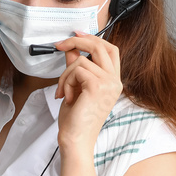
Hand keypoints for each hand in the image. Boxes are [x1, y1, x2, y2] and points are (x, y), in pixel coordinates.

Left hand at [53, 31, 123, 154]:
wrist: (76, 140)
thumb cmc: (76, 120)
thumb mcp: (75, 87)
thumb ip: (76, 67)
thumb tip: (71, 49)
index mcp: (113, 81)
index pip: (110, 50)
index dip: (93, 38)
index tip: (75, 35)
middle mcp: (115, 81)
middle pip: (101, 46)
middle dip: (78, 41)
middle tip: (60, 45)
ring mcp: (109, 83)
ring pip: (82, 60)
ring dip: (65, 74)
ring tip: (63, 92)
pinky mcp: (97, 86)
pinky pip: (77, 70)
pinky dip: (65, 82)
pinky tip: (66, 97)